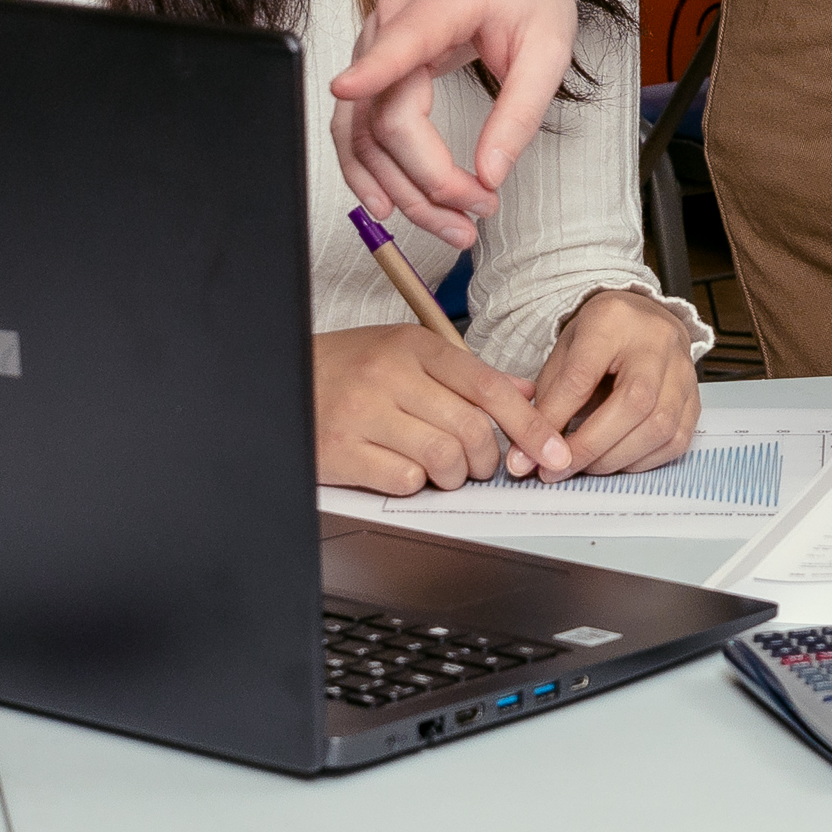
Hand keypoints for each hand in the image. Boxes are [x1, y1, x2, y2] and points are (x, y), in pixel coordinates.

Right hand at [313, 324, 560, 494]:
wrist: (277, 379)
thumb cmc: (346, 369)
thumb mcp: (404, 353)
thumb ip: (464, 374)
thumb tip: (523, 390)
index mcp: (413, 346)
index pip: (488, 386)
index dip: (530, 424)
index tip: (554, 450)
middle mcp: (391, 374)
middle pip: (472, 428)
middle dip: (487, 459)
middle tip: (478, 464)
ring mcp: (364, 412)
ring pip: (444, 458)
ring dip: (453, 476)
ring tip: (441, 470)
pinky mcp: (341, 450)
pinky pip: (405, 480)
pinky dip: (414, 485)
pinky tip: (401, 470)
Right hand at [328, 0, 593, 245]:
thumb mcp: (549, 48)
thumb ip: (520, 112)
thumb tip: (490, 173)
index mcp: (442, 1)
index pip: (400, 41)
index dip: (373, 68)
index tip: (347, 89)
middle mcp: (392, 18)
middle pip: (385, 115)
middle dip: (425, 181)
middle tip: (471, 218)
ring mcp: (374, 40)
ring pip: (363, 131)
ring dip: (397, 187)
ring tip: (446, 225)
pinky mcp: (372, 62)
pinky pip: (357, 126)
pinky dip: (370, 170)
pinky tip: (390, 203)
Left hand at [530, 288, 699, 476]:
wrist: (640, 319)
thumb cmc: (599, 337)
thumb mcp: (565, 351)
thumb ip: (549, 398)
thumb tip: (528, 454)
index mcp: (613, 319)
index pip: (583, 376)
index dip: (556, 418)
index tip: (533, 449)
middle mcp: (657, 341)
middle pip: (633, 403)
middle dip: (591, 445)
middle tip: (559, 468)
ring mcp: (684, 369)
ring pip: (659, 426)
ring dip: (616, 458)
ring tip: (586, 465)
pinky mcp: (695, 397)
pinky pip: (676, 440)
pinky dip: (643, 460)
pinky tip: (617, 460)